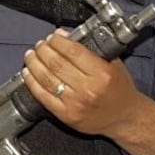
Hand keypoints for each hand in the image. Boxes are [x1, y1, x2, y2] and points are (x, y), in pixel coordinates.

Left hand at [22, 29, 148, 137]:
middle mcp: (88, 89)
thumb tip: (66, 36)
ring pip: (46, 78)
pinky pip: (43, 96)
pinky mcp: (66, 115)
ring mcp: (75, 103)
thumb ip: (92, 50)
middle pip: (56, 64)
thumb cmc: (120, 90)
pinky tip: (28, 72)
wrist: (126, 118)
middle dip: (43, 50)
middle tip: (40, 44)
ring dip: (34, 63)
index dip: (58, 41)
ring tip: (31, 55)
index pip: (73, 51)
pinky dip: (32, 82)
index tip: (53, 36)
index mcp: (102, 74)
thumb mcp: (113, 65)